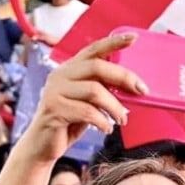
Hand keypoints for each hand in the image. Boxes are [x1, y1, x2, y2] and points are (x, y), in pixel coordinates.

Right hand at [15, 33, 142, 162]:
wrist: (43, 146)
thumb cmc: (68, 122)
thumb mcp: (86, 102)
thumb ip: (101, 89)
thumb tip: (131, 86)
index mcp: (69, 69)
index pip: (93, 49)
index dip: (113, 42)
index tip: (134, 38)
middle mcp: (60, 75)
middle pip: (97, 67)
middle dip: (124, 78)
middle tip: (141, 91)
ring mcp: (55, 91)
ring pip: (95, 91)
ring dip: (115, 107)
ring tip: (122, 119)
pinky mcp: (54, 109)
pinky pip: (87, 112)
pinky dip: (103, 121)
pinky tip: (106, 129)